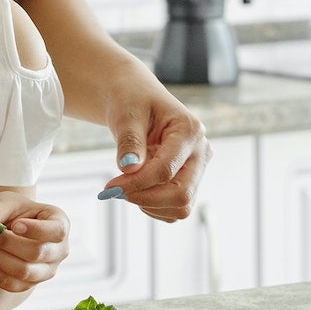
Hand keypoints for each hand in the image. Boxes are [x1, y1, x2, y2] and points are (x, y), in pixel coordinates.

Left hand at [0, 190, 69, 294]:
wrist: (10, 227)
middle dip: (5, 243)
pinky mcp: (29, 284)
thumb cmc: (13, 211)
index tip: (14, 225)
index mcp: (60, 224)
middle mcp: (59, 251)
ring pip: (23, 272)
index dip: (37, 230)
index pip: (56, 231)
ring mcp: (46, 271)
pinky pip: (9, 283)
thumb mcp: (5, 202)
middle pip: (36, 253)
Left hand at [99, 70, 209, 223]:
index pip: (166, 170)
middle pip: (181, 194)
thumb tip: (129, 168)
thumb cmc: (132, 101)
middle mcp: (200, 152)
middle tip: (114, 191)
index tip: (110, 186)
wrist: (136, 100)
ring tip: (125, 184)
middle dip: (145, 198)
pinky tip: (136, 189)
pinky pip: (175, 209)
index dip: (137, 183)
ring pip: (181, 206)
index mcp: (190, 131)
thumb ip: (129, 140)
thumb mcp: (127, 114)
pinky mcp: (189, 181)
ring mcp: (197, 169)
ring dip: (149, 204)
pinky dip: (153, 207)